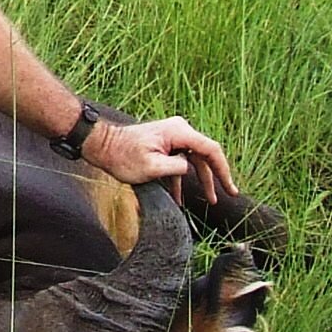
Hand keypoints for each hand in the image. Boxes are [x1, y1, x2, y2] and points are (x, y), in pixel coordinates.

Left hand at [91, 116, 237, 206]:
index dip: (223, 170)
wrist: (101, 145)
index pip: (211, 150)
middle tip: (226, 196)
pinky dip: (181, 179)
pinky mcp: (165, 144)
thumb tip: (189, 167)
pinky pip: (180, 162)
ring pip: (194, 160)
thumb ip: (176, 168)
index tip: (230, 188)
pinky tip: (180, 199)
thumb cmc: (122, 156)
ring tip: (209, 201)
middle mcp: (179, 130)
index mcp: (179, 132)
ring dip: (200, 180)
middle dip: (215, 177)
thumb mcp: (151, 167)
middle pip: (205, 155)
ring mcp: (172, 136)